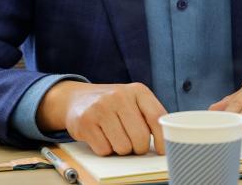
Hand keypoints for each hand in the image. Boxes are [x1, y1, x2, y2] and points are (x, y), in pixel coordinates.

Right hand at [37, 81, 166, 155]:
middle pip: (140, 137)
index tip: (162, 150)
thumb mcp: (133, 101)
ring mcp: (101, 108)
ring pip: (123, 147)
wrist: (78, 98)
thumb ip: (148, 117)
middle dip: (138, 148)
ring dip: (121, 149)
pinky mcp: (86, 122)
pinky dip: (105, 149)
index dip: (162, 138)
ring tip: (115, 137)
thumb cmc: (113, 104)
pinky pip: (104, 150)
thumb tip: (163, 144)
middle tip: (133, 144)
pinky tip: (101, 136)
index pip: (157, 117)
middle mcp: (120, 96)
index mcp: (138, 91)